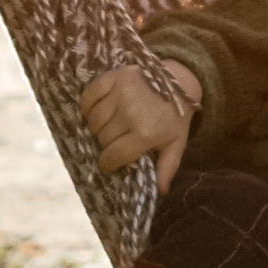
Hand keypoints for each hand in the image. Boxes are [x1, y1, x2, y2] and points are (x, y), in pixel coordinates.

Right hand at [80, 60, 201, 193]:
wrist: (179, 81)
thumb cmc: (175, 117)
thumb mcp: (176, 144)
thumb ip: (167, 168)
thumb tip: (160, 191)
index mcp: (145, 133)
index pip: (113, 156)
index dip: (107, 164)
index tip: (108, 165)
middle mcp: (130, 113)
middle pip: (102, 138)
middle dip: (106, 144)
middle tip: (114, 141)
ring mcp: (120, 93)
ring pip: (94, 119)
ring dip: (97, 126)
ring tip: (107, 126)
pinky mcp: (114, 76)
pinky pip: (89, 95)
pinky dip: (87, 106)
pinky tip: (94, 110)